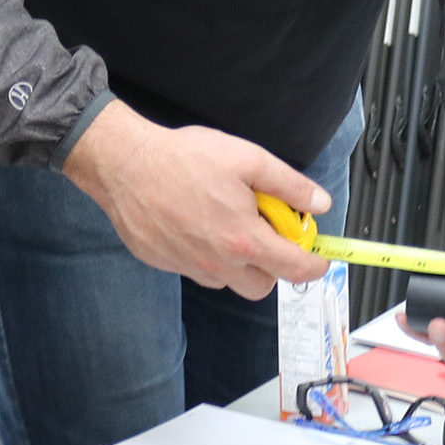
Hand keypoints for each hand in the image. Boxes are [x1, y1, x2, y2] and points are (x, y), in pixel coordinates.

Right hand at [62, 102, 333, 299]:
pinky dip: (208, 256)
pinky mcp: (165, 264)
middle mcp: (218, 263)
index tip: (319, 256)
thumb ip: (289, 185)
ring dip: (238, 262)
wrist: (124, 164)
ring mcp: (189, 268)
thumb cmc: (182, 159)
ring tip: (226, 222)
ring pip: (229, 281)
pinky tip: (197, 224)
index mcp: (244, 240)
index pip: (295, 269)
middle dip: (273, 265)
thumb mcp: (248, 159)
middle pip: (263, 286)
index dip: (315, 264)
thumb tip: (319, 202)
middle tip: (265, 232)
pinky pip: (198, 271)